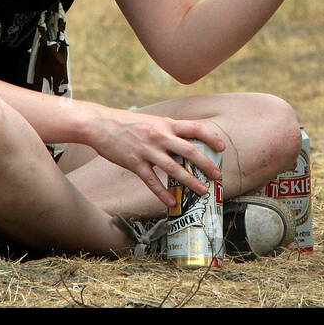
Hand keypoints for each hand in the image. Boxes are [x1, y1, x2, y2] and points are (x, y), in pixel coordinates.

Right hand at [85, 108, 224, 206]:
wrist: (101, 124)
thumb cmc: (128, 123)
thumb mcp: (153, 121)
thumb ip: (168, 130)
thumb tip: (184, 140)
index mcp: (166, 124)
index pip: (196, 128)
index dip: (212, 137)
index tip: (222, 147)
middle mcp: (160, 136)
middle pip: (190, 151)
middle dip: (207, 164)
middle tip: (217, 175)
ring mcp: (148, 150)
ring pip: (175, 168)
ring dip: (190, 181)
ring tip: (202, 191)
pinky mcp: (135, 163)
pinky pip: (152, 181)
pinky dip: (162, 194)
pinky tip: (171, 203)